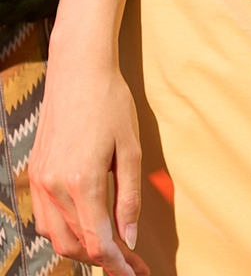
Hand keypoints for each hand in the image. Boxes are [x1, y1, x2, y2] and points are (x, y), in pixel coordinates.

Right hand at [30, 35, 148, 275]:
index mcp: (82, 181)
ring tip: (113, 250)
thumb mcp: (131, 149)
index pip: (99, 240)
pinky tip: (86, 228)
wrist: (78, 72)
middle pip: (75, 245)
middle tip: (132, 264)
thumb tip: (129, 237)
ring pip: (56, 236)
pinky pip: (44, 218)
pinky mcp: (35, 173)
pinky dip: (64, 232)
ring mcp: (39, 181)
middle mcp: (54, 187)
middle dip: (105, 260)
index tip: (137, 272)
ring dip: (83, 249)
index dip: (119, 263)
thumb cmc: (112, 104)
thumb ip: (130, 196)